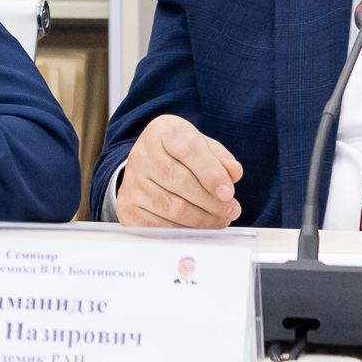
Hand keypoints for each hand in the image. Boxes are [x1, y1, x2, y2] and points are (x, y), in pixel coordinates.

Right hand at [111, 115, 241, 227]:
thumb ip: (221, 159)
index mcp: (163, 131)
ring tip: (221, 219)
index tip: (228, 193)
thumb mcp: (203, 148)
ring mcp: (132, 181)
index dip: (211, 173)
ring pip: (173, 207)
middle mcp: (142, 154)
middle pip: (181, 182)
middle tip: (232, 210)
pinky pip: (160, 226)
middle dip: (212, 202)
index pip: (188, 149)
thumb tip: (234, 172)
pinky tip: (199, 227)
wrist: (148, 168)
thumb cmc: (181, 157)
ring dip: (203, 219)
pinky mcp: (128, 207)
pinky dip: (185, 230)